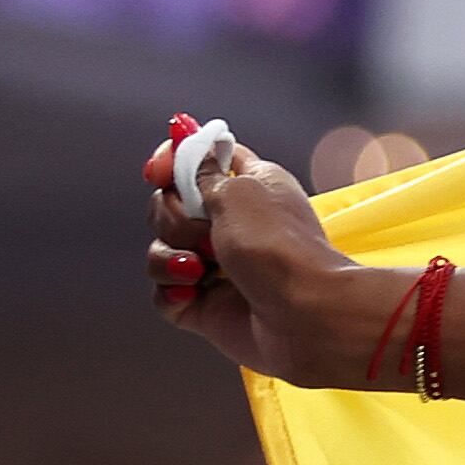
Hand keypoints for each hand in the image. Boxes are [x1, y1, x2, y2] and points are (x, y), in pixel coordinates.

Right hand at [145, 118, 395, 386]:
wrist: (305, 316)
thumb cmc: (281, 249)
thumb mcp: (240, 193)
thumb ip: (204, 171)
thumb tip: (190, 148)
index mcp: (249, 186)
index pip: (201, 160)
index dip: (174, 161)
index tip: (159, 172)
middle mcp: (232, 223)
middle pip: (169, 205)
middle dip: (174, 217)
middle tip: (205, 234)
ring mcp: (216, 265)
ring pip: (162, 247)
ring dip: (172, 255)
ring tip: (203, 269)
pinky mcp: (203, 303)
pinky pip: (163, 289)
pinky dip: (172, 290)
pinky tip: (194, 293)